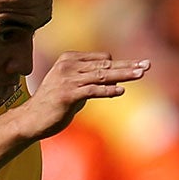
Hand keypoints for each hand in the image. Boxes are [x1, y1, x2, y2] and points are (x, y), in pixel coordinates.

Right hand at [20, 51, 149, 138]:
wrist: (30, 120)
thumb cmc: (52, 106)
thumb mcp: (74, 89)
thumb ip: (91, 82)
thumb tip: (115, 82)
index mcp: (70, 59)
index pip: (102, 59)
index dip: (119, 65)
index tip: (137, 67)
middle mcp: (69, 66)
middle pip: (105, 64)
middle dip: (128, 65)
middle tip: (147, 65)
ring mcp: (67, 79)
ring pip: (102, 75)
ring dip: (123, 75)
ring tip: (141, 73)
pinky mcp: (67, 94)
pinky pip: (92, 90)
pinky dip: (107, 90)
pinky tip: (120, 91)